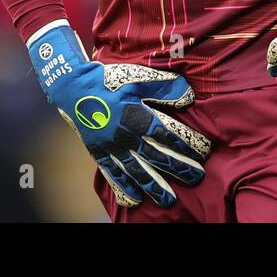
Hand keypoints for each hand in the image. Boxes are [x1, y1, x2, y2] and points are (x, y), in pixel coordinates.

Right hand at [28, 21, 210, 207]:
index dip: (187, 145)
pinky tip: (135, 198)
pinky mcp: (99, 153)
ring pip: (137, 171)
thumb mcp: (138, 77)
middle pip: (157, 156)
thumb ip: (164, 87)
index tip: (203, 153)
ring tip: (169, 200)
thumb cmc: (108, 80)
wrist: (73, 87)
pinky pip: (113, 173)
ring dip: (154, 186)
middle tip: (197, 178)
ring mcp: (112, 147)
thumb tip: (189, 96)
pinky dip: (124, 186)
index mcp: (139, 117)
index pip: (169, 135)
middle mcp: (127, 136)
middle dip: (179, 168)